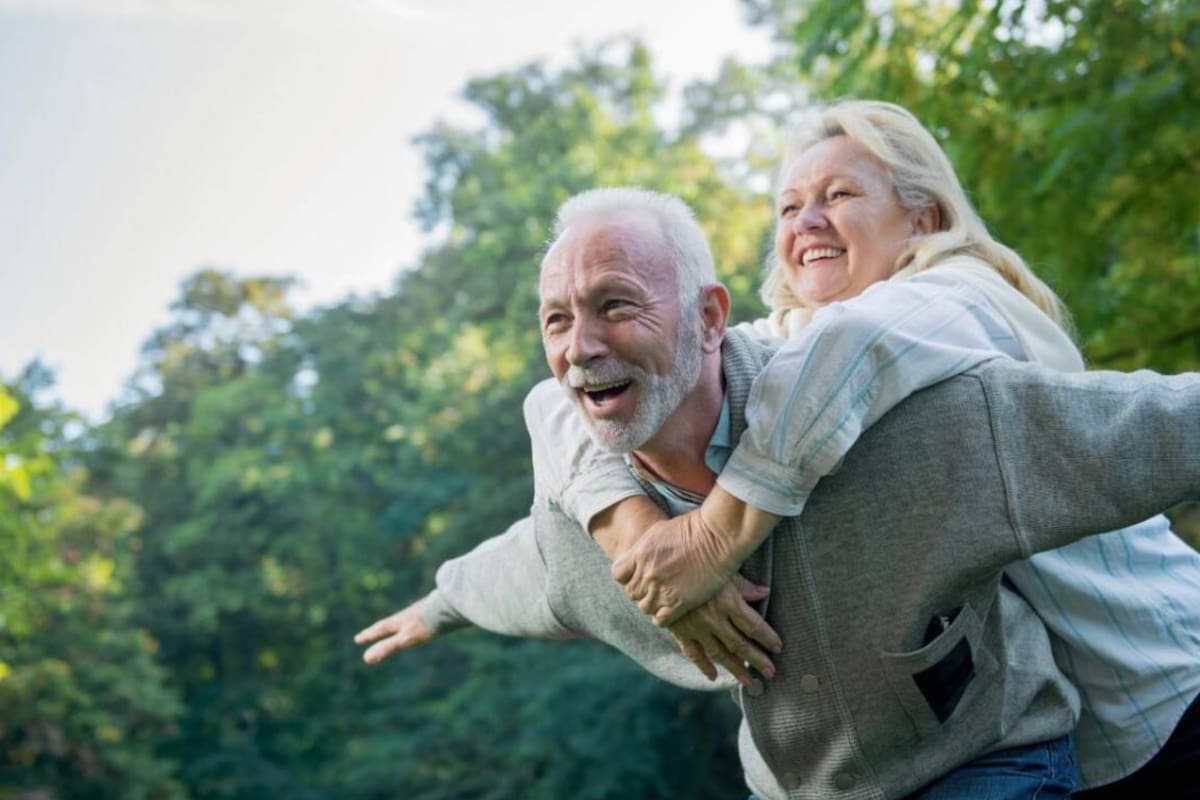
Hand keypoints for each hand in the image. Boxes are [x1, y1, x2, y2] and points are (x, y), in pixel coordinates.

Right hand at [354, 599, 436, 664]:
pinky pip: (418, 619)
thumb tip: (366, 658)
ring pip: (404, 620)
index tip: (357, 639)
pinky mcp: (432, 613)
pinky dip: (412, 623)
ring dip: (396, 625)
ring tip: (394, 628)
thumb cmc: (427, 624)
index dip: (369, 635)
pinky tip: (420, 624)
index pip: (380, 629)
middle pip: (390, 624)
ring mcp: (420, 613)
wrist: (451, 606)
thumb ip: (387, 647)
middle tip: (371, 632)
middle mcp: (407, 616)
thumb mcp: (405, 639)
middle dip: (380, 630)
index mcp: (399, 622)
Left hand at [611, 509, 738, 625]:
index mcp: (640, 554)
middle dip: (641, 590)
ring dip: (652, 604)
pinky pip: (661, 619)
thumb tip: (637, 556)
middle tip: (654, 588)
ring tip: (664, 599)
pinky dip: (663, 617)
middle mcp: (647, 573)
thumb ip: (644, 548)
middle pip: (631, 592)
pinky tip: (671, 610)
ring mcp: (662, 589)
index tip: (638, 575)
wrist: (718, 536)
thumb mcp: (659, 530)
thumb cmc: (693, 527)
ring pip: (644, 607)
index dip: (628, 576)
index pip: (618, 574)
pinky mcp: (679, 603)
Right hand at [668, 574, 779, 687]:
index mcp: (728, 602)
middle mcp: (715, 619)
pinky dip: (704, 666)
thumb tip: (765, 592)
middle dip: (758, 660)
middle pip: (741, 644)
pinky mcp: (681, 632)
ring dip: (736, 669)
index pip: (754, 626)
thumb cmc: (697, 564)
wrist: (662, 570)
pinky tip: (714, 676)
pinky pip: (694, 654)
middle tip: (771, 673)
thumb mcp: (723, 570)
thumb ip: (744, 586)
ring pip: (720, 653)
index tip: (778, 648)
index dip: (768, 638)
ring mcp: (697, 628)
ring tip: (750, 683)